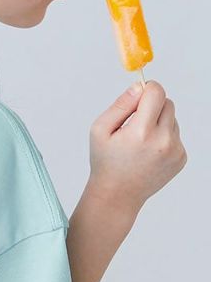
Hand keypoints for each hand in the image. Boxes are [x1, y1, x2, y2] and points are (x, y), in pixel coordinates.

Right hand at [87, 79, 187, 214]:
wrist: (118, 195)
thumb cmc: (105, 161)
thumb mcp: (100, 129)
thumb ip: (120, 105)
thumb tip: (139, 86)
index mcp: (141, 133)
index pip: (157, 93)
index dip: (147, 89)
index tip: (138, 95)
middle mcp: (163, 141)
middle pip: (168, 102)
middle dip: (152, 106)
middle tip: (135, 122)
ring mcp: (175, 151)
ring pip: (173, 119)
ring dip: (158, 122)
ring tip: (140, 141)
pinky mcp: (182, 158)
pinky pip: (176, 134)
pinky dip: (163, 137)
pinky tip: (148, 151)